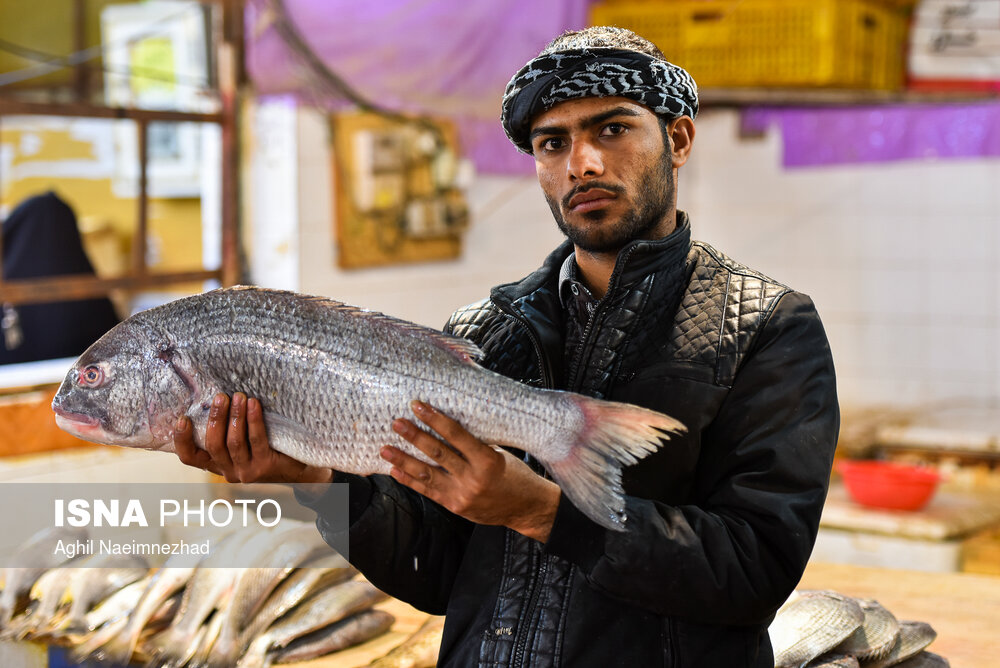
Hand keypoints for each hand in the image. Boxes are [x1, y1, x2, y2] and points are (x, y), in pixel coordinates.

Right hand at [173, 392, 333, 484]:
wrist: (301, 470)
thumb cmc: (268, 449)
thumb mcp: (244, 443)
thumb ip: (228, 430)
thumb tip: (216, 397)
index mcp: (217, 465)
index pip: (191, 457)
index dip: (182, 440)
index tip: (182, 418)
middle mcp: (228, 471)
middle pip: (213, 445)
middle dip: (215, 418)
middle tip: (219, 397)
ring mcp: (246, 472)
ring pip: (234, 443)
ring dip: (234, 417)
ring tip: (238, 396)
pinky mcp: (265, 467)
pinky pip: (256, 440)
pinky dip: (253, 420)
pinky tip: (253, 404)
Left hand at [383, 401, 560, 541]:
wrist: (525, 508)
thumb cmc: (515, 475)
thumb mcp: (500, 453)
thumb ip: (475, 442)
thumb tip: (448, 421)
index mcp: (487, 461)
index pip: (456, 435)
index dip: (436, 419)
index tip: (419, 406)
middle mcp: (473, 478)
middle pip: (438, 454)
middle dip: (415, 437)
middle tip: (397, 423)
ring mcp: (461, 495)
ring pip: (427, 474)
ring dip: (404, 460)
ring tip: (386, 448)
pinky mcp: (454, 506)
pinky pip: (428, 491)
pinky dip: (410, 480)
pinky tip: (395, 471)